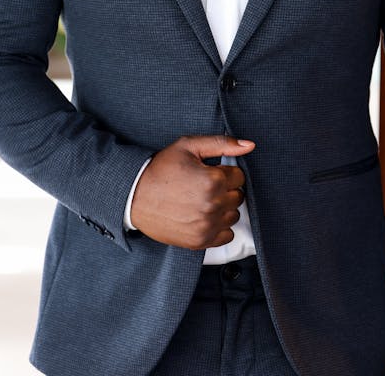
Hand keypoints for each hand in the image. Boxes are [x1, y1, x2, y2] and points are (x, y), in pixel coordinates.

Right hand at [130, 134, 254, 248]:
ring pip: (233, 215)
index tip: (211, 171)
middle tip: (205, 185)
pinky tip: (204, 216)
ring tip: (203, 200)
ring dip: (223, 208)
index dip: (225, 171)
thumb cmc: (162, 169)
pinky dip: (219, 227)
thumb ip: (222, 143)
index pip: (239, 176)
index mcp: (213, 180)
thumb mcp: (189, 146)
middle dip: (226, 189)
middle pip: (238, 196)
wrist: (135, 196)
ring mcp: (207, 226)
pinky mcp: (200, 241)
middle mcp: (213, 205)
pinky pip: (226, 236)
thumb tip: (249, 145)